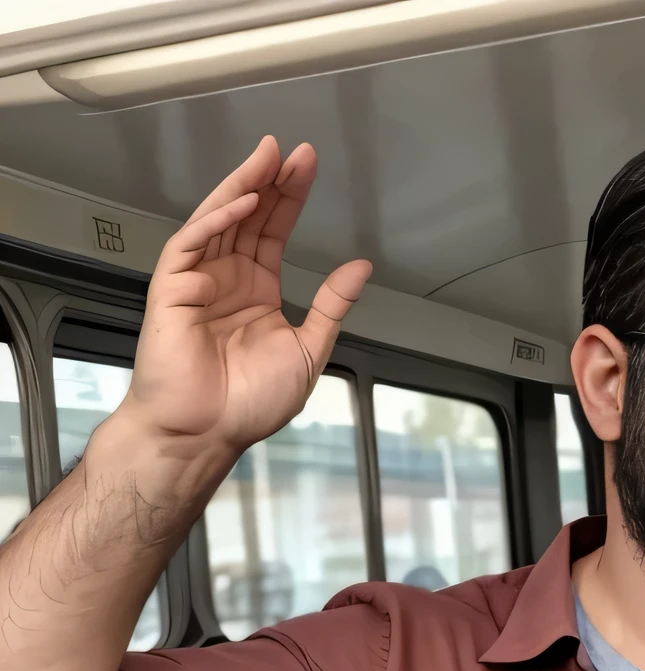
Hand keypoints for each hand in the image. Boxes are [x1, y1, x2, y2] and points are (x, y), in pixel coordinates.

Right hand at [124, 135, 370, 458]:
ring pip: (220, 219)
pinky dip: (216, 221)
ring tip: (269, 159)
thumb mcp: (308, 352)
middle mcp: (227, 279)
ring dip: (244, 186)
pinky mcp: (172, 288)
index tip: (308, 167)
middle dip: (270, 181)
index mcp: (257, 291)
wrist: (208, 433)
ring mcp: (198, 280)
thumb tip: (360, 268)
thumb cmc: (248, 404)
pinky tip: (242, 202)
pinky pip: (192, 244)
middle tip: (293, 152)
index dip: (290, 199)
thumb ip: (332, 307)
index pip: (273, 231)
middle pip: (249, 216)